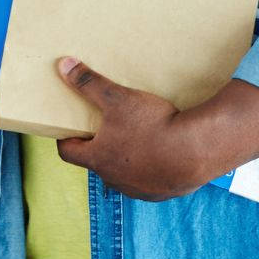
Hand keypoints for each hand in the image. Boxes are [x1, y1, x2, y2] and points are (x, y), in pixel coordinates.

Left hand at [53, 57, 202, 201]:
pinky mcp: (160, 193)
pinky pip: (148, 182)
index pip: (68, 152)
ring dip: (124, 161)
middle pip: (96, 164)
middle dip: (98, 147)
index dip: (66, 139)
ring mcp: (137, 189)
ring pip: (122, 175)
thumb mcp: (118, 98)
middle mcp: (113, 179)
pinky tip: (160, 153)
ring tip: (136, 139)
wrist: (194, 151)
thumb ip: (89, 83)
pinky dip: (149, 170)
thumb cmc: (152, 126)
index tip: (69, 130)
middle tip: (106, 129)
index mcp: (98, 158)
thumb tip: (64, 65)